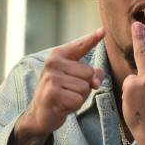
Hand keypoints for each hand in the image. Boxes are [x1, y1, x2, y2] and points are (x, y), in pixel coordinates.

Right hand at [8, 28, 104, 144]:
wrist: (40, 113)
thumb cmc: (61, 93)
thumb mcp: (75, 79)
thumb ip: (90, 74)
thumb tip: (96, 80)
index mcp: (59, 55)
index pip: (80, 46)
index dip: (92, 39)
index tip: (103, 31)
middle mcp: (53, 63)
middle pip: (89, 73)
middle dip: (85, 86)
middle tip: (69, 91)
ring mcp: (51, 77)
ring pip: (85, 87)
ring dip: (79, 97)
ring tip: (66, 97)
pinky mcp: (52, 93)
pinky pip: (78, 99)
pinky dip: (74, 106)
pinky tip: (62, 105)